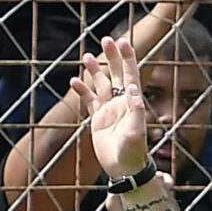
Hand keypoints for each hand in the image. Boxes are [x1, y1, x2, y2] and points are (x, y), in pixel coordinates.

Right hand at [77, 33, 154, 184]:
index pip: (130, 74)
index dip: (127, 57)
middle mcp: (121, 103)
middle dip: (111, 57)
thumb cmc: (134, 152)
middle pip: (115, 74)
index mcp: (132, 102)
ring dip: (94, 71)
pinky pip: (89, 101)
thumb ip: (135, 109)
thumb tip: (133, 87)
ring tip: (86, 56)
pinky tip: (75, 81)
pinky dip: (82, 91)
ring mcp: (108, 110)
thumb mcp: (137, 131)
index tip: (122, 41)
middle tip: (105, 40)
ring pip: (100, 85)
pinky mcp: (98, 120)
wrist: (124, 170)